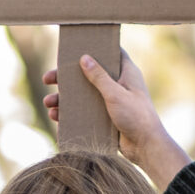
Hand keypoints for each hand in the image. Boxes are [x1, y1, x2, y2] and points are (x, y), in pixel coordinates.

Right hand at [40, 52, 191, 188]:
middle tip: (48, 78)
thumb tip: (84, 58)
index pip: (110, 53)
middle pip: (88, 75)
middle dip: (67, 78)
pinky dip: (71, 113)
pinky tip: (57, 117)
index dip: (94, 48)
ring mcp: (110, 101)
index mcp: (126, 73)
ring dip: (65, 98)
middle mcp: (118, 84)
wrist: (146, 147)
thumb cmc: (136, 116)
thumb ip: (99, 76)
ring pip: (83, 95)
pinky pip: (84, 112)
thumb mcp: (115, 93)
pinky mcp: (105, 117)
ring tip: (49, 103)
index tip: (75, 47)